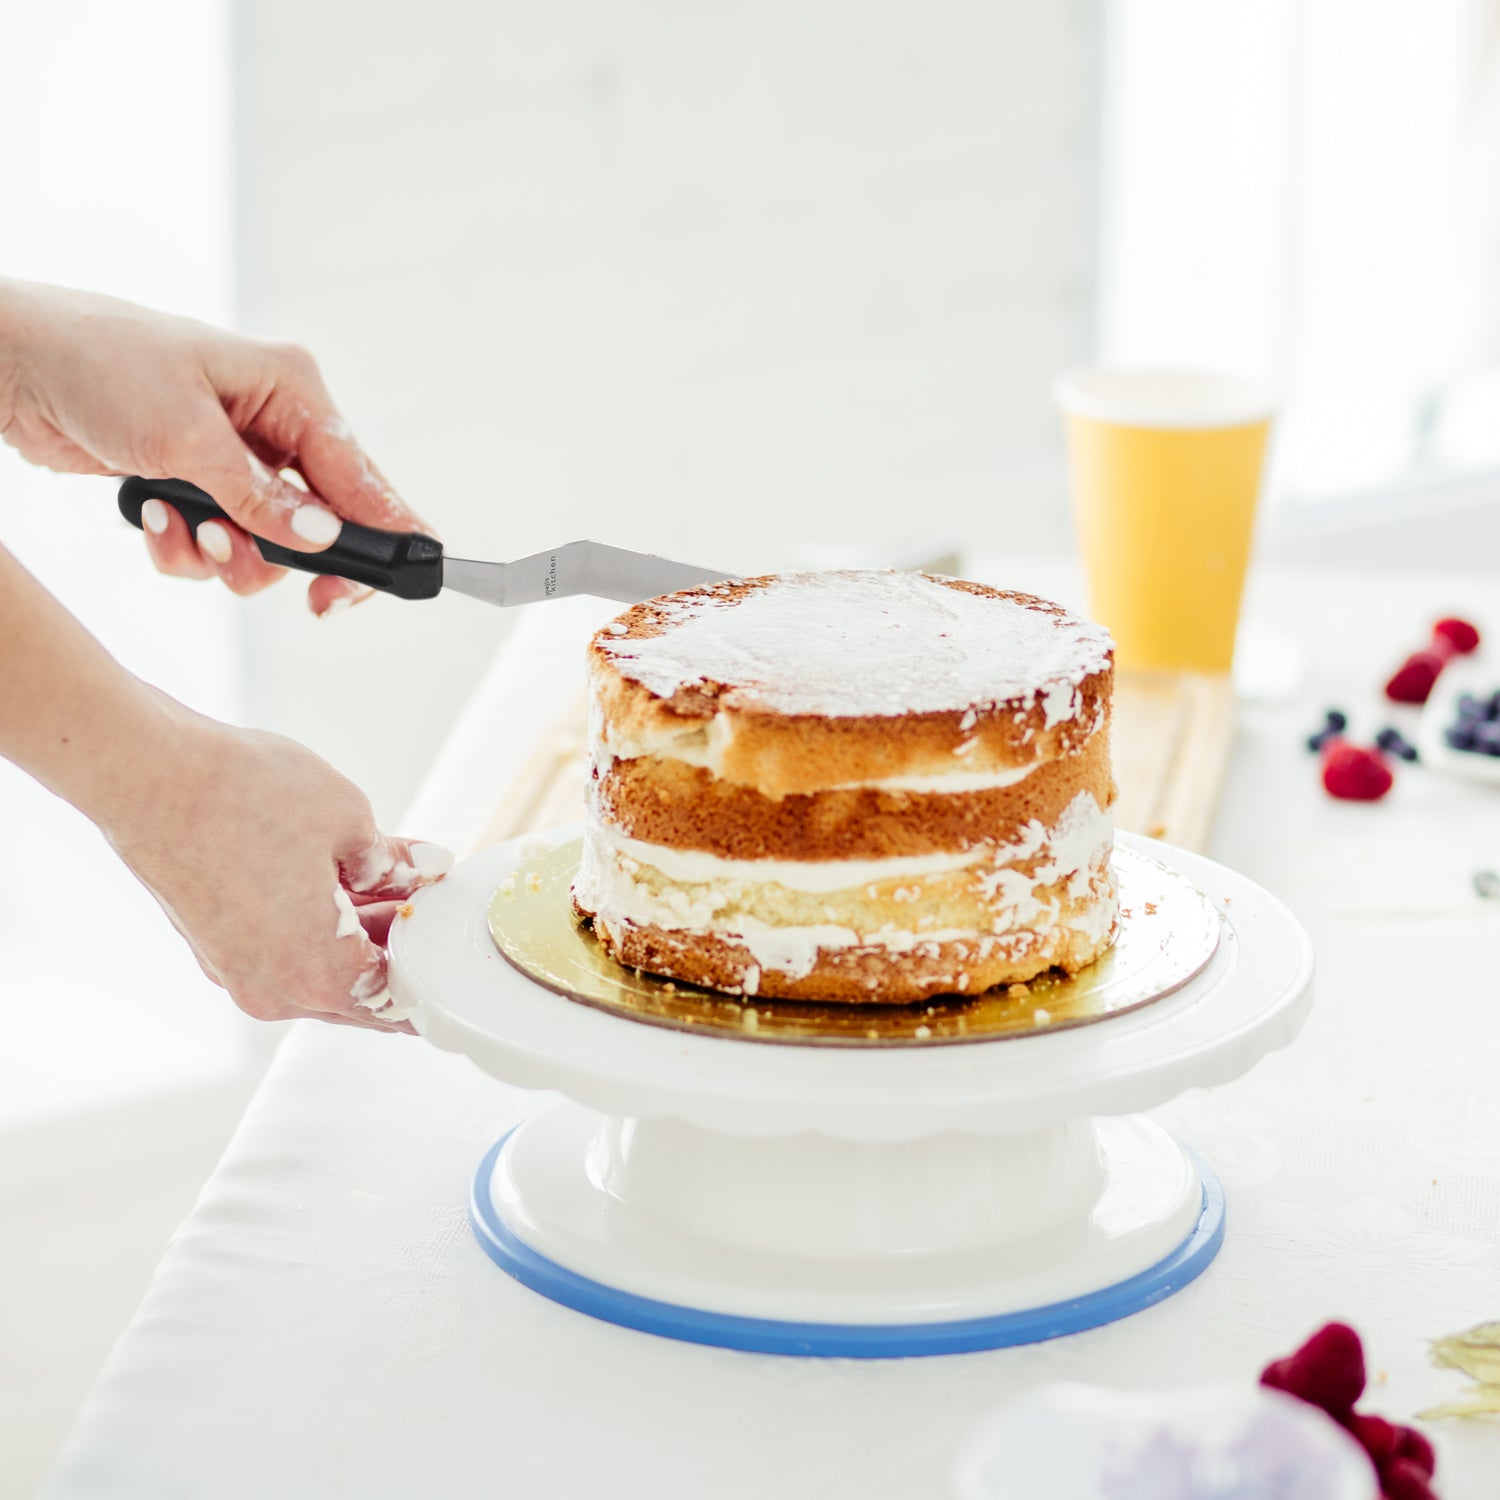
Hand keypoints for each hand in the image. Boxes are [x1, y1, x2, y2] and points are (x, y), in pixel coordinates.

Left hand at [0, 279, 427, 615]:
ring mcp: (232, 455)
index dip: (386, 529)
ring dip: (227, 555)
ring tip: (188, 532)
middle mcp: (271, 421)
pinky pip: (216, 543)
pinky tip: (153, 518)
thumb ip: (261, 497)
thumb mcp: (187, 436)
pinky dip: (185, 548)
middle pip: (324, 518)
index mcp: (290, 388)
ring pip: (267, 542)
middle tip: (312, 600)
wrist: (10, 363)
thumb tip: (324, 539)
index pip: (360, 473)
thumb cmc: (95, 362)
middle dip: (294, 556)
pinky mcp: (194, 482)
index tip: (406, 576)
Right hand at [105, 702, 452, 1031]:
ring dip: (357, 936)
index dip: (432, 972)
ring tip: (392, 883)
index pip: (396, 1001)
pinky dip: (316, 928)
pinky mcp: (213, 947)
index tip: (454, 953)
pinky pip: (282, 953)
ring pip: (317, 972)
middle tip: (430, 906)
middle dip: (398, 951)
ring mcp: (236, 972)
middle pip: (358, 992)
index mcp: (317, 975)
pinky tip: (341, 883)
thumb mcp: (351, 822)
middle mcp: (272, 991)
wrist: (148, 773)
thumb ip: (396, 862)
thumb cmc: (246, 796)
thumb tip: (426, 871)